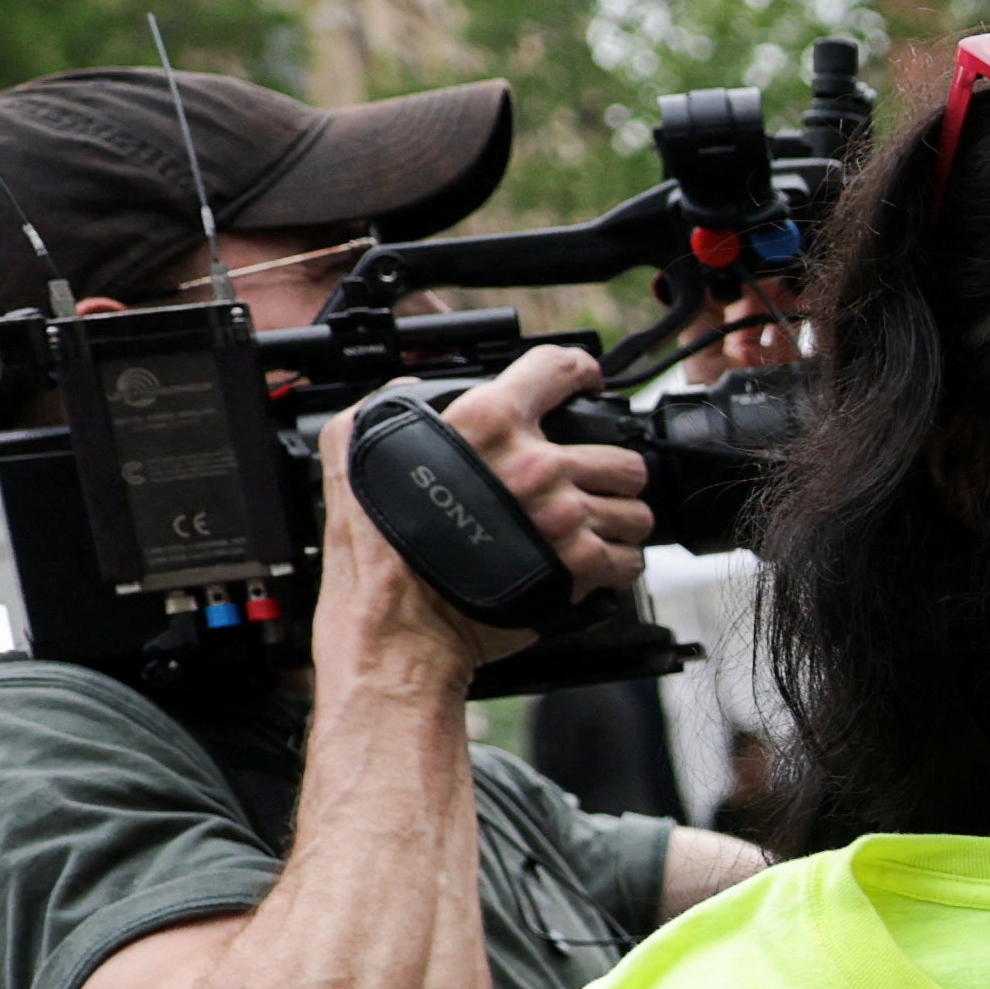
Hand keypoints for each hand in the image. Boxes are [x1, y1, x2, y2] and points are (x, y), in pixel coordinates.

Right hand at [317, 339, 654, 699]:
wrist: (395, 620)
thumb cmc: (378, 546)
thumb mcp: (355, 448)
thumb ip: (389, 406)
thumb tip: (412, 388)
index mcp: (485, 422)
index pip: (557, 368)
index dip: (578, 373)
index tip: (586, 383)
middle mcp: (533, 465)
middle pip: (618, 454)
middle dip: (608, 471)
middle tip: (588, 484)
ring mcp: (562, 516)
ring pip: (634, 507)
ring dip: (618, 519)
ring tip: (592, 528)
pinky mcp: (578, 565)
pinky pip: (629, 558)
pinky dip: (618, 562)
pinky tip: (594, 563)